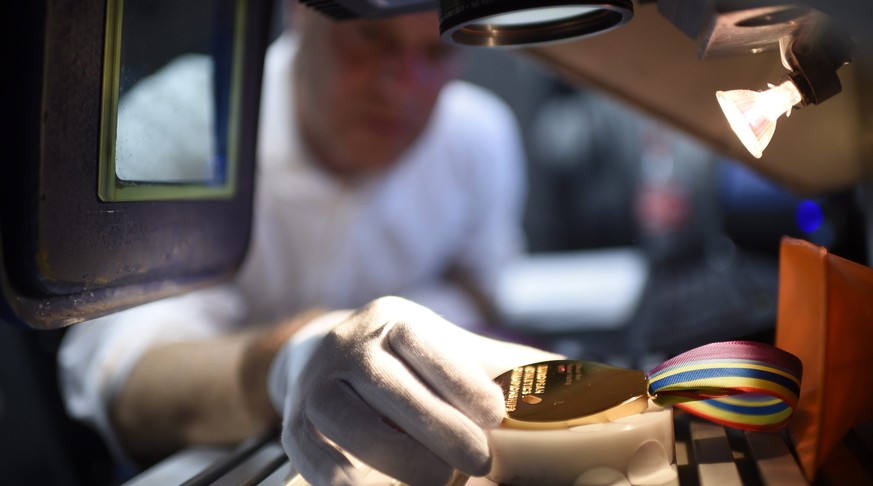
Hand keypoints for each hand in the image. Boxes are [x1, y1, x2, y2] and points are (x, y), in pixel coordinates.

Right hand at [267, 296, 562, 484]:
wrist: (332, 361)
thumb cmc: (412, 364)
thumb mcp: (454, 351)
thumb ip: (509, 369)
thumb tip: (598, 387)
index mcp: (393, 320)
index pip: (424, 344)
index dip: (458, 380)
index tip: (495, 414)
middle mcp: (349, 344)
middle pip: (387, 384)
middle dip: (437, 427)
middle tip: (480, 461)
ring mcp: (316, 383)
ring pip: (347, 420)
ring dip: (395, 456)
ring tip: (441, 481)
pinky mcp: (295, 422)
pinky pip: (310, 451)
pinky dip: (339, 475)